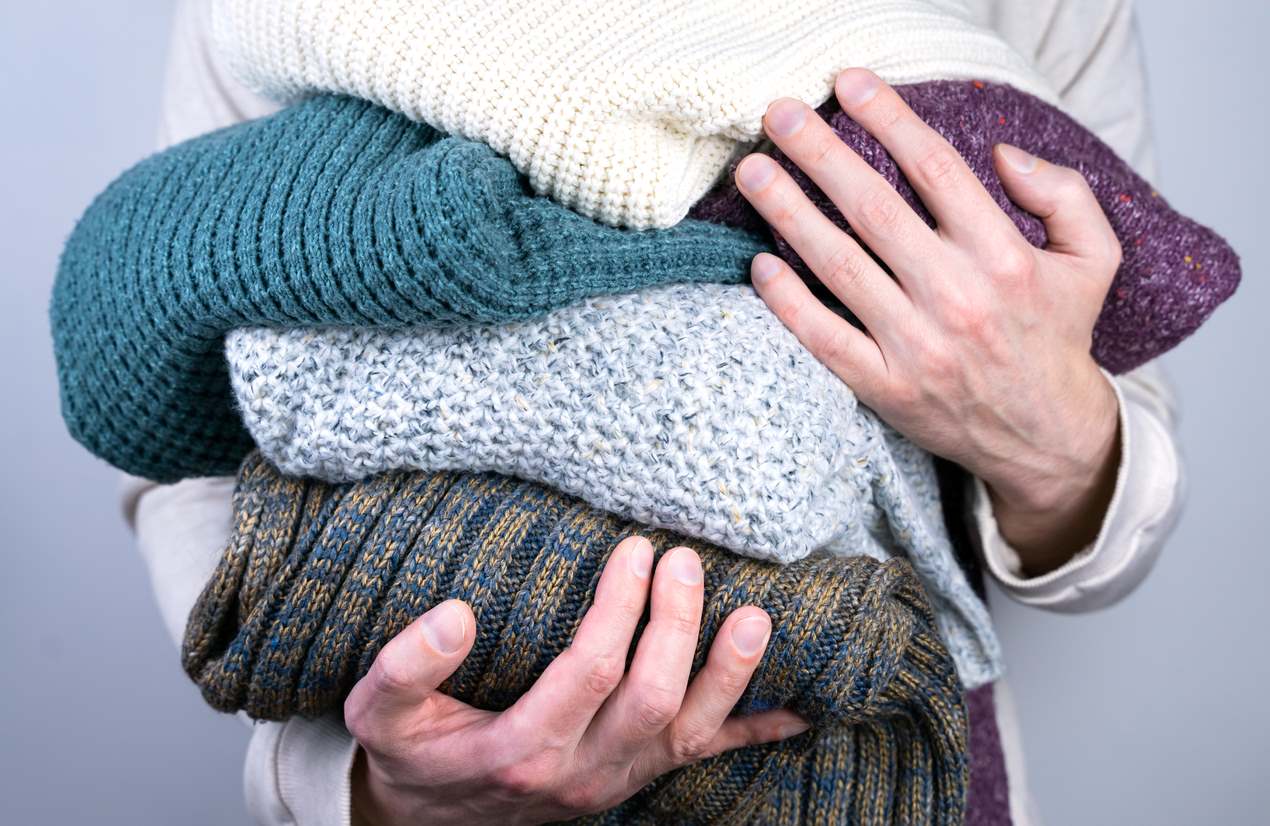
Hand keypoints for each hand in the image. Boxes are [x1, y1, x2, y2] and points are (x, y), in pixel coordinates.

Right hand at [346, 536, 806, 825]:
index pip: (590, 671)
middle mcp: (583, 769)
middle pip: (652, 697)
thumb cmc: (413, 755)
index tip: (631, 548)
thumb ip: (403, 668)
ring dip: (730, 673)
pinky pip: (708, 757)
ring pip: (691, 731)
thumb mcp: (379, 715)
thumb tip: (455, 616)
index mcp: (522, 748)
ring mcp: (620, 777)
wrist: (434, 822)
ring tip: (755, 613)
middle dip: (675, 624)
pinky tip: (802, 704)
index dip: (619, 609)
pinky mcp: (640, 776)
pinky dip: (758, 730)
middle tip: (682, 557)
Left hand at [735, 69, 1120, 573]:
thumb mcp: (1094, 259)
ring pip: (839, 266)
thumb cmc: (1058, 335)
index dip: (889, 118)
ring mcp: (917, 346)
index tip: (848, 82)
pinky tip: (760, 264)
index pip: (936, 170)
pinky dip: (788, 301)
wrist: (1046, 437)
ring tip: (752, 174)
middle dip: (820, 153)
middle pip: (873, 209)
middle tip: (779, 114)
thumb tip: (1002, 155)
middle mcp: (957, 297)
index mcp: (1005, 257)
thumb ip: (1064, 194)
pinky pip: (824, 337)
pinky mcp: (885, 387)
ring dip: (788, 214)